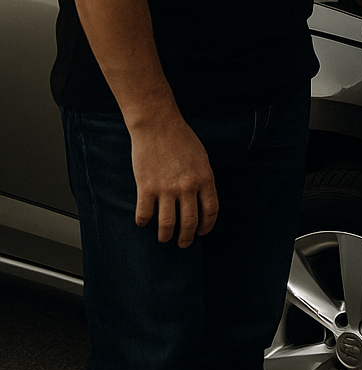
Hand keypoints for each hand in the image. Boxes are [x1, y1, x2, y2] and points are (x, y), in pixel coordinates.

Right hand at [130, 116, 217, 247]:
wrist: (158, 126)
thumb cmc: (181, 139)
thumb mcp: (202, 159)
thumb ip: (203, 180)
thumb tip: (202, 200)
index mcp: (205, 179)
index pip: (210, 211)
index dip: (207, 226)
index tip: (202, 232)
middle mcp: (187, 187)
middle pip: (190, 222)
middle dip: (187, 238)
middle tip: (183, 243)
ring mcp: (166, 189)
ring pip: (167, 224)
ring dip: (166, 236)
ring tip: (165, 239)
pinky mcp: (146, 188)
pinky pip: (145, 214)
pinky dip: (144, 222)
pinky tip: (145, 222)